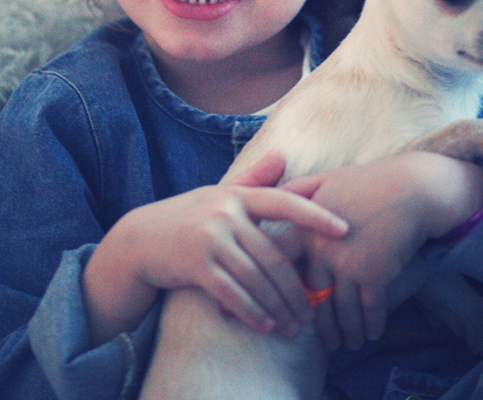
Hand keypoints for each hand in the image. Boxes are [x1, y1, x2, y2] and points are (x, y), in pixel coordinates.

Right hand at [82, 150, 347, 344]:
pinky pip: (232, 293)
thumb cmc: (186, 218)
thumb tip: (282, 156)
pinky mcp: (195, 264)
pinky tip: (266, 326)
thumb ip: (252, 180)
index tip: (344, 230)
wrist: (138, 241)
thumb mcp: (217, 194)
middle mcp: (225, 213)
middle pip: (274, 255)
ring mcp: (209, 238)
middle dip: (296, 288)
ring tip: (293, 326)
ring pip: (256, 278)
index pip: (284, 202)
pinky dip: (252, 312)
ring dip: (277, 307)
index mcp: (236, 195)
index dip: (316, 215)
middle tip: (312, 313)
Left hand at [281, 152, 482, 350]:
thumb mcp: (325, 179)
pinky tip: (372, 334)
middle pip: (315, 298)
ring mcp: (348, 265)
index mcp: (306, 229)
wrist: (411, 188)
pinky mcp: (375, 275)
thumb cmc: (368, 182)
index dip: (282, 293)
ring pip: (343, 310)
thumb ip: (297, 190)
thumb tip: (272, 197)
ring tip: (348, 344)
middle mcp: (322, 251)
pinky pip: (370, 310)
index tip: (284, 311)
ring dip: (347, 332)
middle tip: (323, 342)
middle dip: (319, 325)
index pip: (284, 269)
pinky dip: (372, 326)